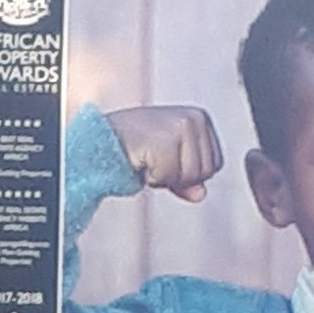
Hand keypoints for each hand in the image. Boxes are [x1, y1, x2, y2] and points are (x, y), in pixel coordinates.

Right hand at [107, 106, 222, 202]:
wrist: (99, 142)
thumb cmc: (129, 147)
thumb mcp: (166, 163)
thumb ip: (186, 178)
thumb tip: (201, 194)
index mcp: (198, 118)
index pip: (214, 164)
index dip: (189, 174)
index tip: (166, 163)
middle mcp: (193, 119)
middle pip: (205, 171)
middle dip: (178, 176)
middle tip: (155, 163)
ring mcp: (181, 127)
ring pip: (191, 175)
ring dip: (165, 177)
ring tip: (148, 161)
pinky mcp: (166, 139)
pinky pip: (169, 176)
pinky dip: (153, 177)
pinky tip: (141, 162)